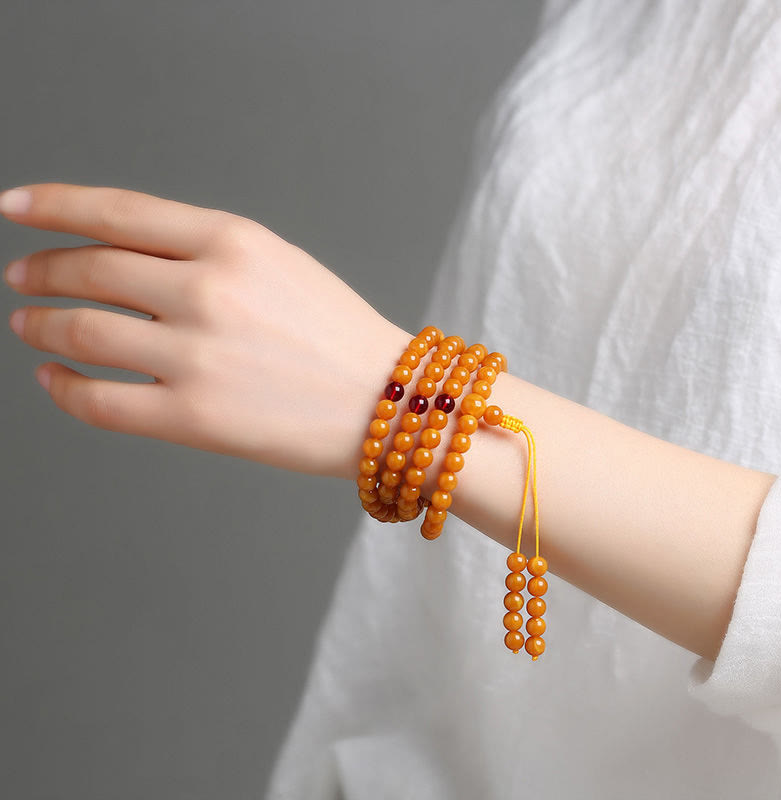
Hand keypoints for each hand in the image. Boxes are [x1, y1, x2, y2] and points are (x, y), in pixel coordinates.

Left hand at [2, 182, 408, 479]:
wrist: (387, 404)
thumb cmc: (338, 335)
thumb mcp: (278, 264)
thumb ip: (205, 252)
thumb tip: (127, 258)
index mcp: (234, 241)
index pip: (117, 210)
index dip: (52, 204)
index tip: (14, 207)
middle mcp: (209, 290)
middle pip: (90, 268)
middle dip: (41, 270)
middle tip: (22, 276)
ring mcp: (197, 355)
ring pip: (82, 330)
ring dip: (42, 323)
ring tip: (29, 324)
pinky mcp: (193, 417)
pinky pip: (99, 399)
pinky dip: (62, 385)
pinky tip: (54, 376)